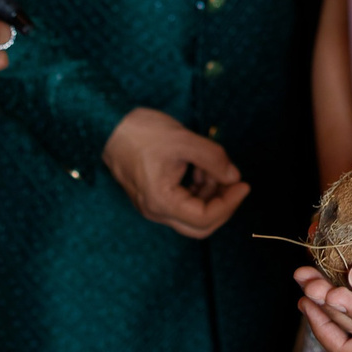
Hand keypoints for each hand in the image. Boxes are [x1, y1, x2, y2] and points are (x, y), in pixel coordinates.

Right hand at [102, 107, 247, 237]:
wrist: (108, 125)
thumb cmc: (140, 132)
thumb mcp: (184, 140)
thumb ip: (213, 159)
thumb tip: (234, 176)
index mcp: (161, 202)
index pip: (205, 218)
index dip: (230, 203)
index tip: (243, 184)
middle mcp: (156, 211)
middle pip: (200, 226)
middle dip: (223, 205)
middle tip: (236, 183)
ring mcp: (153, 205)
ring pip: (192, 214)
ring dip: (210, 195)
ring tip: (215, 167)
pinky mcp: (154, 195)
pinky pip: (182, 202)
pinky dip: (198, 189)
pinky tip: (202, 169)